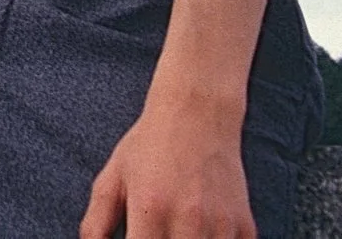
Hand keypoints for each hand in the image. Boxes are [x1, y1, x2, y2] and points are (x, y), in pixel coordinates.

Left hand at [80, 105, 253, 238]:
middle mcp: (189, 221)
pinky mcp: (246, 229)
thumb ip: (96, 225)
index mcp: (150, 210)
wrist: (198, 115)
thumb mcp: (111, 179)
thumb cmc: (149, 147)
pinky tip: (200, 232)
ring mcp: (221, 226)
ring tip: (174, 232)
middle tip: (152, 234)